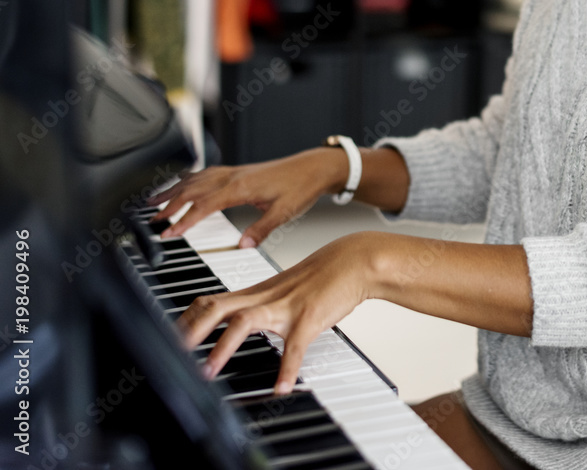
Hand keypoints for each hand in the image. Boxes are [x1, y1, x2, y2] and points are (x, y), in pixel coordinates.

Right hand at [147, 148, 346, 247]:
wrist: (314, 167)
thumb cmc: (301, 187)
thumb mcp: (284, 213)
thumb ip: (261, 230)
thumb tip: (242, 246)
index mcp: (241, 188)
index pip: (203, 205)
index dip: (184, 221)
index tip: (168, 232)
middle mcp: (233, 176)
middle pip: (192, 190)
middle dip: (169, 205)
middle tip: (151, 220)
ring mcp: (234, 171)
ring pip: (195, 179)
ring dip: (173, 190)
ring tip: (153, 200)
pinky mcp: (238, 170)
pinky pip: (205, 173)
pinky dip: (188, 179)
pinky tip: (182, 184)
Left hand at [177, 231, 377, 394]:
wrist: (355, 261)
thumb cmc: (324, 275)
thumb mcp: (286, 288)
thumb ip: (264, 303)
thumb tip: (246, 320)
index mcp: (257, 291)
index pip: (210, 301)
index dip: (186, 320)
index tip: (169, 339)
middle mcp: (265, 297)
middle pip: (216, 307)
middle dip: (189, 331)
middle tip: (171, 356)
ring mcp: (286, 307)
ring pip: (244, 321)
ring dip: (222, 347)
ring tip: (209, 373)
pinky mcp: (309, 318)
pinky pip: (294, 346)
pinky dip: (286, 369)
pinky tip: (282, 387)